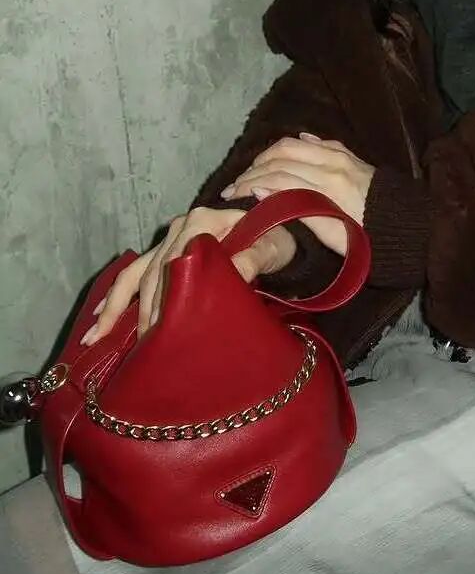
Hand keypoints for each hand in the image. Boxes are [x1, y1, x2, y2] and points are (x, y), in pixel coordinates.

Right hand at [80, 206, 298, 344]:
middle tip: (142, 352)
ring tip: (99, 339)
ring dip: (116, 308)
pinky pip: (133, 274)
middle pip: (154, 275)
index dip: (167, 300)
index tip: (161, 332)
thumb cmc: (276, 241)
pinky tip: (97, 324)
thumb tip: (233, 270)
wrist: (277, 229)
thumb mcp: (272, 248)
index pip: (177, 265)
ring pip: (136, 275)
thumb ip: (254, 258)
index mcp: (203, 222)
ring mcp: (170, 238)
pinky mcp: (165, 250)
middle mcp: (181, 227)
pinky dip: (115, 298)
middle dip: (143, 315)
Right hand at [220, 132, 375, 257]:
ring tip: (251, 172)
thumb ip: (298, 212)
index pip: (277, 178)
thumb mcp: (332, 237)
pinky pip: (312, 141)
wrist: (406, 225)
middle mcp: (330, 163)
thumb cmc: (368, 241)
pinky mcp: (346, 152)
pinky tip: (280, 154)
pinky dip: (291, 145)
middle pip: (279, 158)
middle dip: (251, 171)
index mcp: (326, 187)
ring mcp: (339, 154)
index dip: (250, 185)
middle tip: (233, 186)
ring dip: (266, 156)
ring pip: (291, 144)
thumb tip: (262, 193)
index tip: (231, 196)